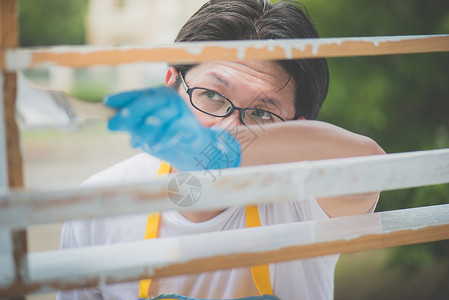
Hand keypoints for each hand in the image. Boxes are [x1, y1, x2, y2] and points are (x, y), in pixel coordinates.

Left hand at [105, 87, 240, 171]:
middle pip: (147, 101)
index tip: (106, 102)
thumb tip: (109, 121)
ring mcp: (180, 110)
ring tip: (135, 143)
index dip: (121, 98)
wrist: (191, 147)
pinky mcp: (189, 123)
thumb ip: (130, 123)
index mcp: (156, 95)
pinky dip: (162, 137)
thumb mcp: (143, 128)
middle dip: (129, 113)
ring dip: (144, 131)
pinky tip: (155, 145)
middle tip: (112, 125)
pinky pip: (173, 128)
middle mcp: (168, 99)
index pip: (137, 94)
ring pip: (159, 116)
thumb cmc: (165, 134)